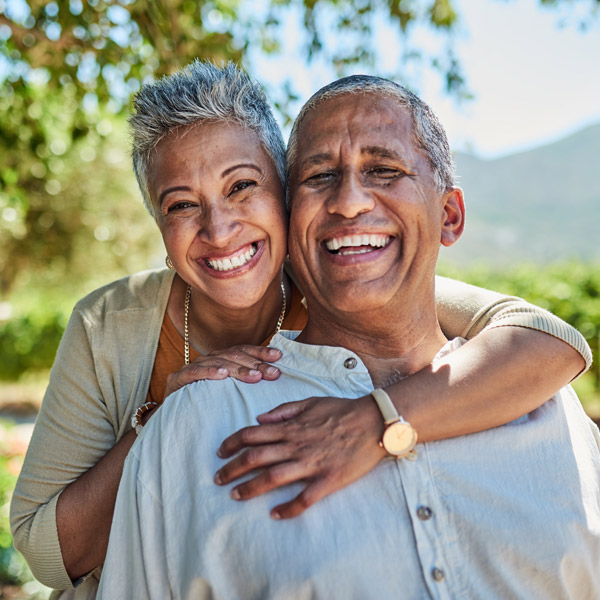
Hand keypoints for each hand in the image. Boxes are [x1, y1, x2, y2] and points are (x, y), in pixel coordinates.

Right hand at [164, 345, 281, 398]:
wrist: (174, 417)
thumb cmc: (206, 404)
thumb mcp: (229, 391)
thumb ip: (246, 381)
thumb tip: (274, 376)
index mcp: (220, 359)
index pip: (243, 350)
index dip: (260, 352)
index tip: (278, 356)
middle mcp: (208, 359)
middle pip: (234, 356)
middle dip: (256, 364)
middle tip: (273, 373)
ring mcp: (191, 367)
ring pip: (218, 363)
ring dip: (238, 369)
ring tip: (255, 376)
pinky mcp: (177, 379)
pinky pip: (195, 373)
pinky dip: (209, 372)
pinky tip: (222, 375)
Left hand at [214, 395, 386, 518]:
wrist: (374, 421)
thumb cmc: (342, 410)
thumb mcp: (310, 402)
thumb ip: (283, 411)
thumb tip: (259, 419)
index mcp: (291, 427)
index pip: (252, 434)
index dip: (232, 443)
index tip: (220, 452)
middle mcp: (296, 445)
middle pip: (255, 457)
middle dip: (232, 469)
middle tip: (218, 479)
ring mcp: (311, 463)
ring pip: (273, 478)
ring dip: (250, 488)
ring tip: (235, 495)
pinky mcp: (328, 479)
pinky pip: (304, 498)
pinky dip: (288, 508)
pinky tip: (275, 514)